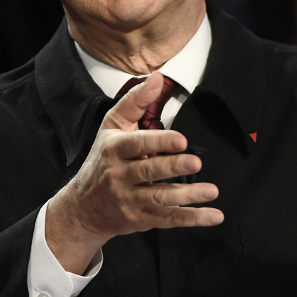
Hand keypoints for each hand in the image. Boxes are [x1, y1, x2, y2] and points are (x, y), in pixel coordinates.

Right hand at [45, 73, 222, 273]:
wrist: (83, 207)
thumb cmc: (102, 160)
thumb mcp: (111, 126)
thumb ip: (135, 101)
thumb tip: (156, 78)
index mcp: (114, 150)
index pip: (137, 144)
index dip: (159, 142)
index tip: (180, 139)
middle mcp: (120, 176)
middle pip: (149, 171)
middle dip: (173, 167)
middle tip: (195, 162)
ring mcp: (130, 200)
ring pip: (160, 198)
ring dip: (187, 196)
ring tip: (211, 190)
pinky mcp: (141, 219)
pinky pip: (168, 219)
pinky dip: (192, 218)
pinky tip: (213, 215)